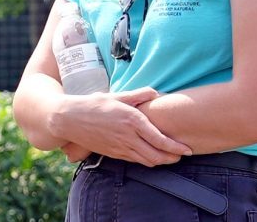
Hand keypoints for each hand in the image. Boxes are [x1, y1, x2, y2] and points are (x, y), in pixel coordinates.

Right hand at [52, 87, 190, 166]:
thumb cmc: (93, 104)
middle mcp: (128, 137)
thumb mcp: (117, 95)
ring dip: (161, 162)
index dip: (176, 147)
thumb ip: (139, 95)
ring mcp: (120, 148)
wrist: (69, 119)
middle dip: (172, 158)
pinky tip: (151, 157)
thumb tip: (157, 93)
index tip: (187, 149)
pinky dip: (147, 161)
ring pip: (147, 161)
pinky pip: (135, 161)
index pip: (160, 140)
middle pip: (156, 155)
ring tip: (171, 158)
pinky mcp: (113, 154)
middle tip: (182, 155)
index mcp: (132, 120)